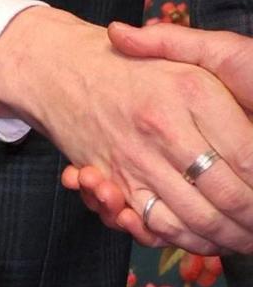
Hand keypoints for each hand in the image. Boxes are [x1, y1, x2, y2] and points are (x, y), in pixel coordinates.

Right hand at [0, 8, 252, 255]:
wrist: (54, 68)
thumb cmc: (132, 64)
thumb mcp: (184, 48)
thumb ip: (199, 50)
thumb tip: (222, 72)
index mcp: (192, 91)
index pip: (248, 157)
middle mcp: (162, 127)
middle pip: (229, 197)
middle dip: (251, 220)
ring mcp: (136, 157)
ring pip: (197, 218)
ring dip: (226, 236)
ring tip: (242, 237)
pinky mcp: (114, 181)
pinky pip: (154, 223)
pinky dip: (182, 238)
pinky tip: (201, 237)